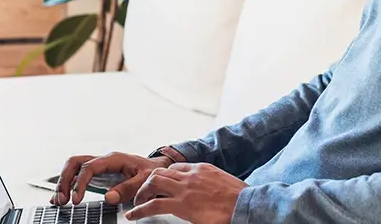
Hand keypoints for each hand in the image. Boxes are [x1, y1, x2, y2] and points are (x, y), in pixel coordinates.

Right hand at [51, 152, 173, 205]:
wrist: (157, 168)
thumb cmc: (151, 172)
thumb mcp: (144, 180)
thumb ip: (128, 188)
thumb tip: (109, 197)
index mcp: (113, 159)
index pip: (89, 167)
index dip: (80, 183)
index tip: (77, 199)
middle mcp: (103, 160)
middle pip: (75, 163)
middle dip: (65, 180)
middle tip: (62, 199)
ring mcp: (99, 165)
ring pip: (74, 167)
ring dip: (64, 182)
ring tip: (59, 200)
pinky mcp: (98, 173)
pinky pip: (78, 174)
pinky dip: (68, 185)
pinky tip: (61, 197)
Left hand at [126, 163, 246, 223]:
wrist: (246, 204)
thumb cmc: (240, 198)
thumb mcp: (225, 183)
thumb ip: (213, 184)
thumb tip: (210, 193)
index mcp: (202, 168)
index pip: (177, 167)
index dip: (166, 176)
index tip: (161, 184)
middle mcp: (191, 175)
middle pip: (161, 172)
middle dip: (148, 182)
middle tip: (143, 193)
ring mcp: (185, 188)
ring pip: (153, 182)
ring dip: (142, 193)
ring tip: (137, 203)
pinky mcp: (182, 204)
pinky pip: (154, 204)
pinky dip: (140, 209)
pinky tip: (134, 215)